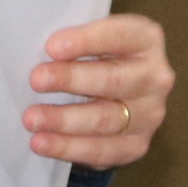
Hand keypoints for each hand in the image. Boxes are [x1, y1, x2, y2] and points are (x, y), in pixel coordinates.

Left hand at [25, 14, 171, 167]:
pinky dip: (69, 148)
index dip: (86, 41)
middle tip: (36, 81)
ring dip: (64, 120)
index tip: (52, 47)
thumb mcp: (91, 39)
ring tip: (32, 119)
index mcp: (146, 40)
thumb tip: (32, 52)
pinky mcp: (137, 144)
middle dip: (71, 80)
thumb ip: (72, 42)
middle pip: (112, 80)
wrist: (116, 94)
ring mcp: (149, 114)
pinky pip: (103, 150)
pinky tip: (43, 143)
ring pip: (106, 120)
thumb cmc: (95, 58)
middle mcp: (155, 77)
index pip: (119, 36)